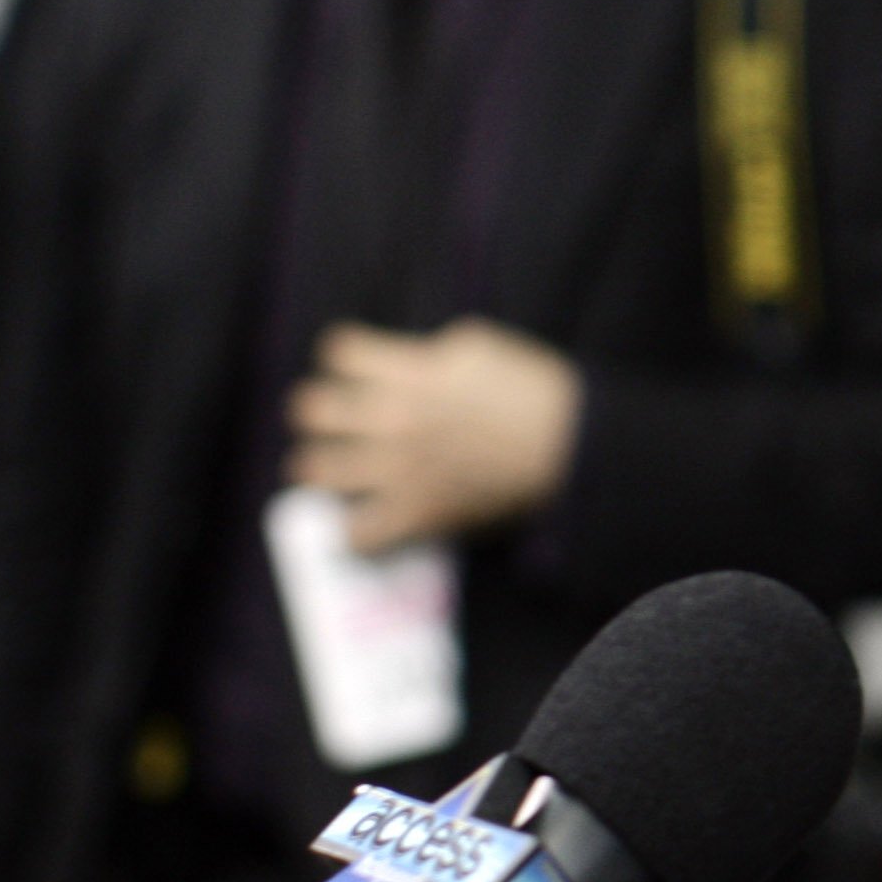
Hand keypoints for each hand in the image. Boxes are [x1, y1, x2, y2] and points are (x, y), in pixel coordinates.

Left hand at [286, 319, 582, 552]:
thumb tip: (408, 364)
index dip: (345, 358)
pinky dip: (356, 531)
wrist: (571, 447)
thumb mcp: (479, 348)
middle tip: (334, 421)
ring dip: (321, 468)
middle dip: (319, 411)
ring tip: (333, 472)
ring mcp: (400, 469)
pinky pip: (357, 534)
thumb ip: (429, 354)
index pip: (339, 352)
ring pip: (316, 470)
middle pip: (311, 409)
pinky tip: (367, 523)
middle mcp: (392, 418)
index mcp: (409, 371)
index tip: (357, 369)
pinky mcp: (418, 514)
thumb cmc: (533, 391)